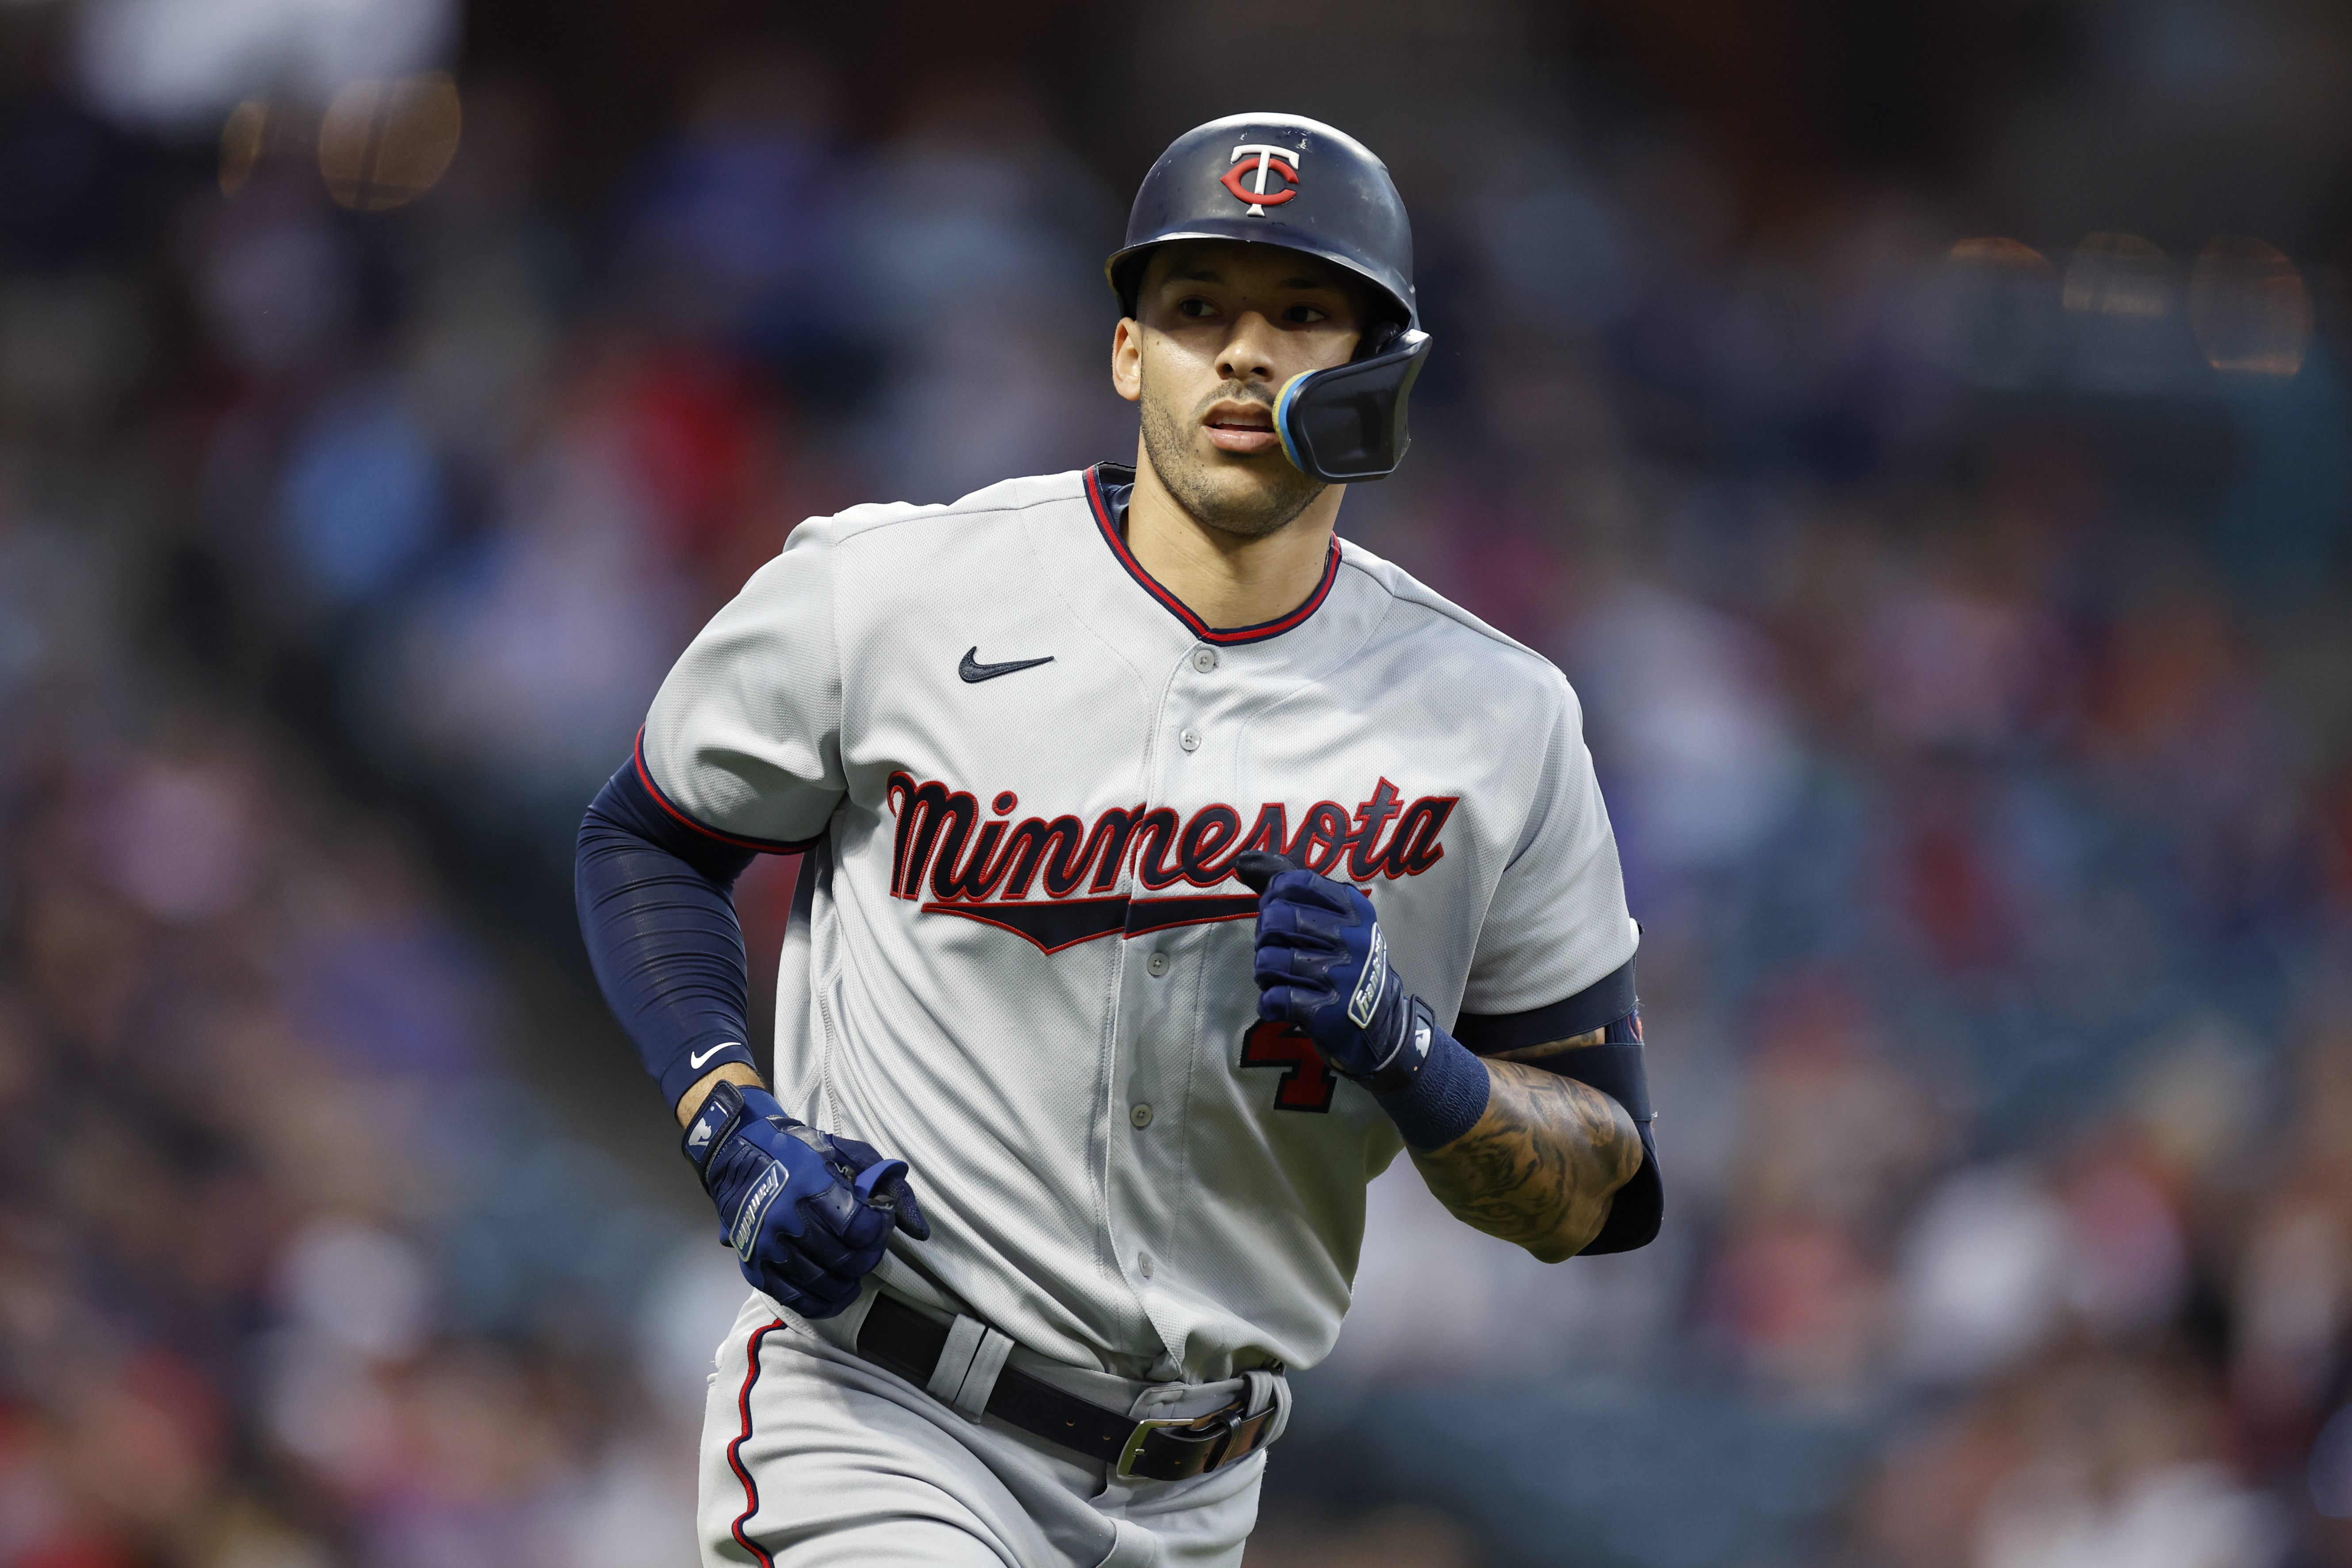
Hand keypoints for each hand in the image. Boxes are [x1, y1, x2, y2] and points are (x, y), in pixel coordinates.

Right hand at [682, 1080, 929, 1318]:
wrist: (736, 1153)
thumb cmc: (800, 1151)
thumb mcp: (847, 1151)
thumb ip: (889, 1183)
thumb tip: (920, 1231)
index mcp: (811, 1186)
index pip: (860, 1228)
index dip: (879, 1230)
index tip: (878, 1221)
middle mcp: (785, 1218)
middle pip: (844, 1260)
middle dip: (867, 1257)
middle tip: (868, 1246)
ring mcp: (766, 1246)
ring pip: (822, 1283)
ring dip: (849, 1281)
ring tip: (854, 1269)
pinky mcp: (754, 1265)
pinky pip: (795, 1300)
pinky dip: (823, 1303)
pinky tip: (838, 1294)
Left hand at [1237, 850, 1428, 1084]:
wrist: (1379, 1025)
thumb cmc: (1343, 962)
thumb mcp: (1330, 917)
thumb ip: (1285, 884)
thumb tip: (1241, 859)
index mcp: (1353, 907)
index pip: (1291, 883)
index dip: (1272, 900)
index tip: (1281, 917)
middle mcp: (1352, 937)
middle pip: (1275, 921)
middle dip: (1265, 940)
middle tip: (1278, 953)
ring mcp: (1342, 975)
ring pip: (1269, 960)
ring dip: (1265, 974)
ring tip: (1282, 980)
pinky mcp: (1330, 1012)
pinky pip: (1275, 998)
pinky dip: (1270, 1004)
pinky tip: (1282, 1005)